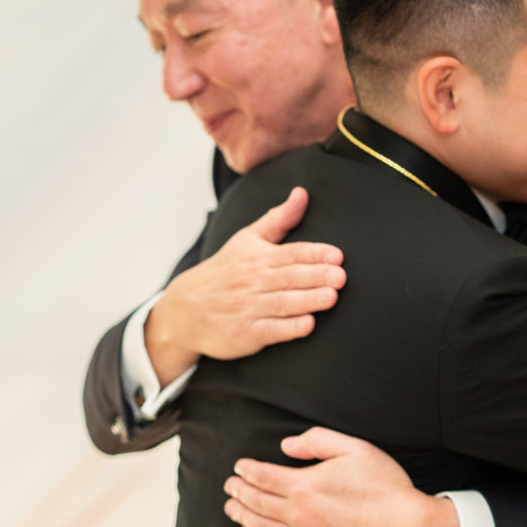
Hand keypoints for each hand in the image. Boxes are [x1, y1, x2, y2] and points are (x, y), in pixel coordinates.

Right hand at [144, 187, 345, 381]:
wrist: (185, 309)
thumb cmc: (224, 272)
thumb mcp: (247, 240)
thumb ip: (278, 219)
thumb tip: (302, 193)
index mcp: (257, 257)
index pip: (291, 253)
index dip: (315, 254)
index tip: (337, 256)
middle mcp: (253, 281)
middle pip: (289, 277)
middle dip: (316, 276)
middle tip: (341, 276)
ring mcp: (248, 308)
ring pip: (282, 303)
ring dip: (307, 300)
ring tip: (331, 297)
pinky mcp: (245, 333)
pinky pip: (270, 330)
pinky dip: (288, 328)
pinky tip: (308, 325)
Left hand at [223, 428, 458, 526]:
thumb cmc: (386, 487)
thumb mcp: (356, 449)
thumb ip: (317, 441)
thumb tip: (286, 446)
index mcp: (305, 485)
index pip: (262, 477)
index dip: (246, 470)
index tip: (239, 467)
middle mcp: (298, 515)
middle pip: (256, 502)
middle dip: (239, 492)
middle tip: (230, 486)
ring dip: (242, 516)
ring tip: (232, 509)